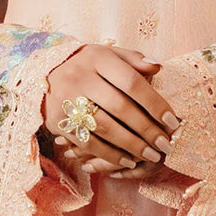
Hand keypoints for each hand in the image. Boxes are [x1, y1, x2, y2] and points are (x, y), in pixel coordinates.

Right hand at [43, 43, 179, 171]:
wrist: (44, 74)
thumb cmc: (88, 65)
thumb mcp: (108, 54)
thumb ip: (134, 60)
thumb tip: (158, 67)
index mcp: (98, 58)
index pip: (131, 82)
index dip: (154, 103)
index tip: (171, 121)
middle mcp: (80, 77)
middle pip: (120, 107)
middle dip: (146, 129)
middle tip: (165, 144)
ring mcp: (67, 100)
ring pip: (104, 128)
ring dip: (131, 145)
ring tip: (151, 155)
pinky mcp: (58, 122)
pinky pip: (88, 143)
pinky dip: (110, 155)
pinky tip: (127, 160)